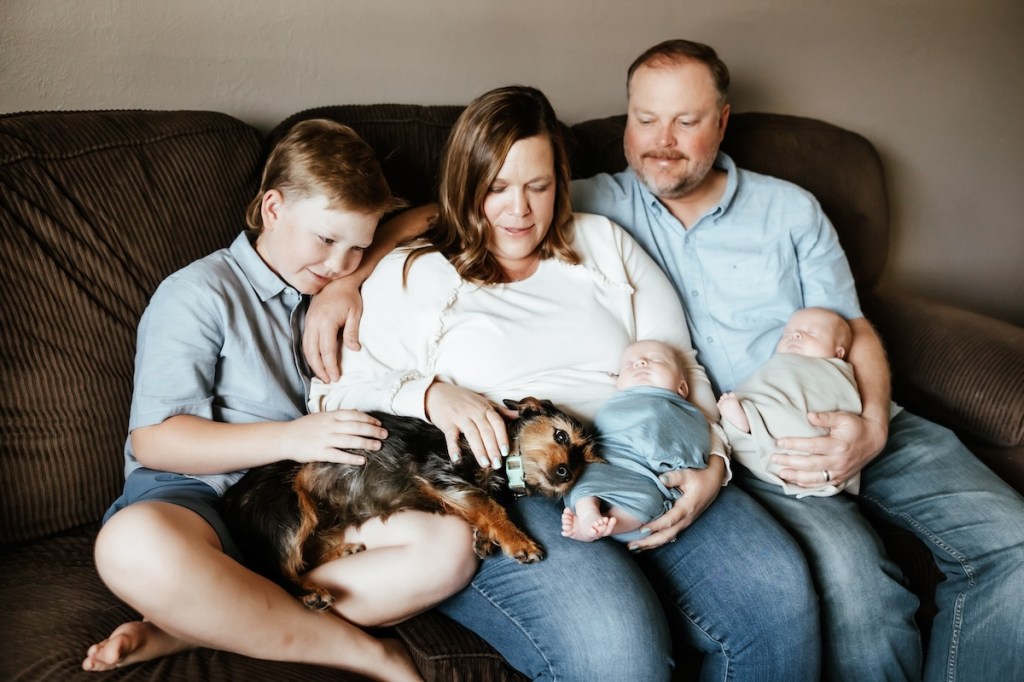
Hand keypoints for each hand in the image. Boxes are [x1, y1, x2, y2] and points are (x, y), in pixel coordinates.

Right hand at [287, 409, 386, 464]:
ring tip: (378, 446)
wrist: (284, 437)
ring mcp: (325, 439)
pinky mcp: (320, 452)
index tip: (378, 423)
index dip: (368, 419)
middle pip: (356, 427)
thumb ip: (337, 415)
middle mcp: (329, 426)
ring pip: (350, 440)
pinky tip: (362, 460)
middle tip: (384, 434)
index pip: (354, 415)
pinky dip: (351, 458)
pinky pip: (339, 455)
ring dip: (366, 443)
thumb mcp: (321, 416)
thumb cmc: (304, 427)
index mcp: (330, 416)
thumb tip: (356, 412)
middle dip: (372, 430)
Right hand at [304, 277, 363, 383]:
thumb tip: (354, 350)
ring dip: (312, 363)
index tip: (335, 377)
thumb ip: (352, 332)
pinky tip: (315, 361)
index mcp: (326, 322)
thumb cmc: (348, 297)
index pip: (326, 350)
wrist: (337, 281)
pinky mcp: (307, 321)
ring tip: (321, 375)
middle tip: (328, 381)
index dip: (330, 366)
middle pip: (312, 352)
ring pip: (306, 348)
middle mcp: (313, 323)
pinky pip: (305, 342)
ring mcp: (308, 322)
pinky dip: (309, 354)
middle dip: (319, 369)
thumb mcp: (355, 313)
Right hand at [424, 382, 516, 468]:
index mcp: (484, 408)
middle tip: (497, 464)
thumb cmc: (462, 399)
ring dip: (479, 450)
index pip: (497, 423)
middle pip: (487, 432)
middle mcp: (474, 412)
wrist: (438, 392)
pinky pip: (451, 437)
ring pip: (472, 435)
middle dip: (493, 449)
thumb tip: (517, 415)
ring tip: (485, 464)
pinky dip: (453, 448)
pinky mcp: (447, 423)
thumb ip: (499, 411)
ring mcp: (460, 417)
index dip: (502, 437)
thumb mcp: (482, 402)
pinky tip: (457, 459)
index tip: (506, 451)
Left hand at [628, 457, 725, 550]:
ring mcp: (685, 522)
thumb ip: (675, 476)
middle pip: (666, 535)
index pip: (669, 521)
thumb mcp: (689, 474)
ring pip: (668, 538)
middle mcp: (686, 519)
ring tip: (635, 548)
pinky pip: (670, 535)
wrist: (714, 481)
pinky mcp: (683, 522)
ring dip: (651, 544)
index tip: (642, 529)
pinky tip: (646, 543)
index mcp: (686, 508)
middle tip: (632, 546)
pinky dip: (657, 541)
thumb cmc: (701, 477)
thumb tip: (661, 479)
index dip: (655, 526)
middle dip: (649, 542)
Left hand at [772, 410, 887, 488]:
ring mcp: (840, 472)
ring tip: (781, 473)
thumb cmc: (855, 426)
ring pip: (815, 478)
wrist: (873, 441)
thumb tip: (809, 416)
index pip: (812, 446)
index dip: (794, 445)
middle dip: (790, 462)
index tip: (779, 443)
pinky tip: (795, 481)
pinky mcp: (840, 478)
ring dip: (796, 477)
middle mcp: (839, 461)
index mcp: (838, 445)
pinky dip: (808, 485)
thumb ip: (826, 417)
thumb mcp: (843, 417)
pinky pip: (822, 484)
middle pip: (810, 464)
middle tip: (774, 459)